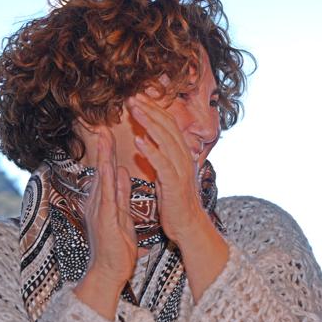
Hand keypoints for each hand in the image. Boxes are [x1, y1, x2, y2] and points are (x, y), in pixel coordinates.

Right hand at [74, 131, 136, 319]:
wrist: (110, 271)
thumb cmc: (117, 247)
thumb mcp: (121, 214)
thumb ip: (120, 193)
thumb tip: (119, 172)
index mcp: (103, 200)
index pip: (106, 170)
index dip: (108, 149)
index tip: (111, 128)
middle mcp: (97, 202)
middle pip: (100, 169)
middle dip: (102, 146)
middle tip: (103, 122)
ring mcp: (99, 211)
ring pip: (101, 179)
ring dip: (102, 158)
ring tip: (104, 136)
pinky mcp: (104, 221)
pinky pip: (107, 198)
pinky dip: (108, 182)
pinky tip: (110, 168)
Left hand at [128, 94, 227, 299]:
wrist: (188, 227)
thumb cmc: (174, 203)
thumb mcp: (167, 175)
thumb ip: (158, 158)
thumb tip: (145, 142)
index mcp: (182, 155)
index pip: (169, 125)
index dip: (155, 108)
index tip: (139, 94)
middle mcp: (184, 158)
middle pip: (168, 127)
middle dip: (151, 109)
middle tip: (133, 94)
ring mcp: (181, 171)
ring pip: (166, 141)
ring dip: (150, 123)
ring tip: (135, 109)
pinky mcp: (174, 184)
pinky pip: (162, 164)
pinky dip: (151, 151)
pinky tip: (139, 141)